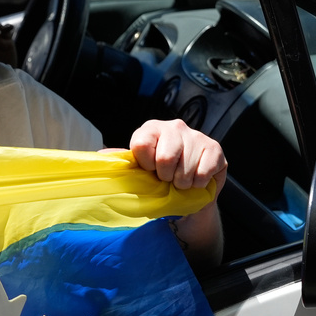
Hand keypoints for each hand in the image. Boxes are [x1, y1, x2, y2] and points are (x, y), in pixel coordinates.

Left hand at [128, 119, 227, 268]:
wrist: (189, 189)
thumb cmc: (159, 177)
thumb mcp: (139, 169)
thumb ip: (123, 162)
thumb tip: (100, 156)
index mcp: (150, 129)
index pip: (141, 145)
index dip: (146, 165)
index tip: (149, 170)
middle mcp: (173, 126)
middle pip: (165, 158)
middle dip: (165, 176)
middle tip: (167, 178)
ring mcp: (196, 135)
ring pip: (185, 168)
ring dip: (182, 183)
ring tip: (181, 181)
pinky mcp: (215, 147)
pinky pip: (203, 172)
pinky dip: (198, 184)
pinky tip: (196, 180)